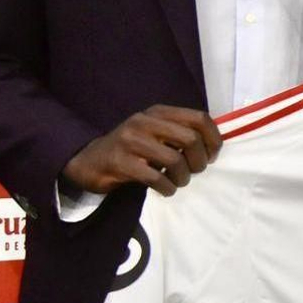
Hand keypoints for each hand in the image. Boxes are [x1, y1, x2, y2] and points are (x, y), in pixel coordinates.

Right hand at [60, 105, 220, 196]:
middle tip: (195, 172)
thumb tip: (213, 146)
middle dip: (199, 160)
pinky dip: (167, 187)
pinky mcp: (120, 162)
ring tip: (178, 182)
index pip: (199, 118)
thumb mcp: (155, 133)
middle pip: (190, 138)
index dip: (213, 138)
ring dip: (183, 177)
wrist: (89, 160)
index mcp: (158, 112)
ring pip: (174, 159)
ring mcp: (130, 141)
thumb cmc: (131, 149)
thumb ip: (179, 133)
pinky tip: (166, 190)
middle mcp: (145, 122)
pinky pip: (155, 177)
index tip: (212, 155)